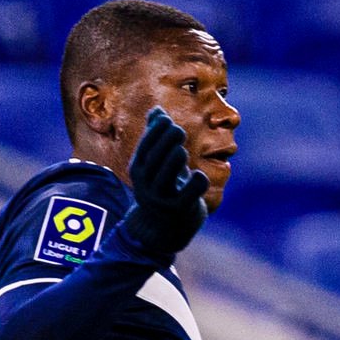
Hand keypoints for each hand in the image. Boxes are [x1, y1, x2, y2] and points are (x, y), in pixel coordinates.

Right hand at [124, 107, 208, 256]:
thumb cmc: (163, 187)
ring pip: (166, 177)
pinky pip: (189, 194)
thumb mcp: (156, 164)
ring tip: (182, 151)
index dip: (155, 132)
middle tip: (179, 131)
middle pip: (154, 160)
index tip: (167, 120)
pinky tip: (199, 176)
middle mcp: (147, 185)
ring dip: (175, 159)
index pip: (144, 148)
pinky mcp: (180, 211)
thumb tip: (157, 110)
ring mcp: (162, 199)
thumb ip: (156, 138)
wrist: (163, 228)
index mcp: (140, 170)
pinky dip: (196, 183)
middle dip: (166, 141)